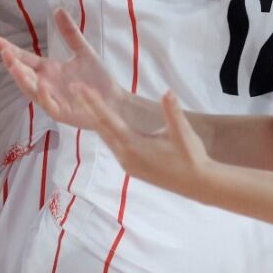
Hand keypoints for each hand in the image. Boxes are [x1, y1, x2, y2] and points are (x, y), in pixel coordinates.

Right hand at [0, 8, 127, 129]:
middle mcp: (46, 85)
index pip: (24, 59)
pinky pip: (50, 106)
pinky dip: (45, 97)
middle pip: (23, 74)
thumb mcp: (82, 51)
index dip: (10, 50)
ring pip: (32, 91)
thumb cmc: (97, 80)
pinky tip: (42, 86)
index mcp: (48, 71)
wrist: (115, 101)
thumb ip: (70, 33)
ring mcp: (52, 100)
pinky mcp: (63, 113)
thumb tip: (58, 10)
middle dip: (12, 64)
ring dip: (23, 80)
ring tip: (14, 66)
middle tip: (4, 52)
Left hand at [79, 86, 212, 198]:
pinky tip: (104, 124)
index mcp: (134, 146)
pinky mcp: (132, 168)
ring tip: (83, 103)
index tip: (79, 88)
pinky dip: (106, 132)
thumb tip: (168, 92)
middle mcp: (126, 156)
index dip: (92, 102)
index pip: (107, 119)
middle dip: (87, 108)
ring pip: (106, 138)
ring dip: (95, 120)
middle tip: (73, 89)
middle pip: (101, 128)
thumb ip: (173, 112)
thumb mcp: (183, 133)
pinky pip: (113, 146)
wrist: (199, 184)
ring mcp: (127, 164)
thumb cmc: (192, 157)